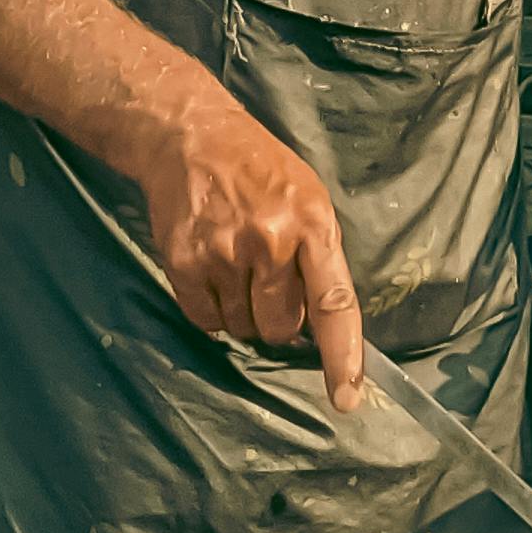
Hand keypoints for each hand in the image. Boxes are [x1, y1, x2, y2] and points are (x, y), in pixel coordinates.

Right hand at [136, 91, 366, 411]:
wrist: (191, 135)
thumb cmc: (259, 168)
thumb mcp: (307, 196)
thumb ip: (317, 256)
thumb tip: (319, 326)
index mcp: (312, 223)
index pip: (334, 303)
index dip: (343, 356)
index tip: (347, 398)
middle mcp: (270, 241)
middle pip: (282, 328)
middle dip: (278, 318)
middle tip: (266, 279)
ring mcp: (224, 252)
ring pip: (242, 328)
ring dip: (242, 312)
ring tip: (235, 265)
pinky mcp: (184, 262)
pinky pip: (205, 320)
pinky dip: (210, 309)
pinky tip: (210, 271)